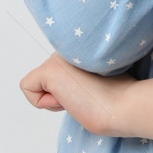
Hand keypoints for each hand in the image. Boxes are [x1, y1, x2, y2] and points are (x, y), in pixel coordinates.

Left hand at [19, 52, 135, 136]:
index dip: (75, 89)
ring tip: (81, 95)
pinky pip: (28, 89)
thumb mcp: (100, 81)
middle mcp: (70, 48)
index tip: (95, 90)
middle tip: (87, 95)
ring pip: (41, 84)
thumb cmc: (118, 100)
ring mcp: (59, 56)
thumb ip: (84, 76)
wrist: (124, 104)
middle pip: (51, 79)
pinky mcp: (49, 70)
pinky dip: (45, 102)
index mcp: (84, 48)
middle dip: (64, 94)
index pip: (65, 71)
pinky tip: (67, 99)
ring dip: (57, 99)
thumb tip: (69, 89)